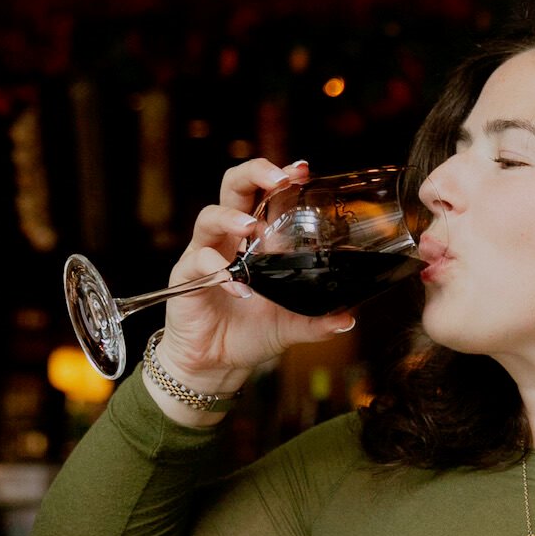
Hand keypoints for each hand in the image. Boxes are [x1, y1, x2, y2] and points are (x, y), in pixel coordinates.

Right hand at [157, 158, 355, 389]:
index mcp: (257, 241)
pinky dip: (219, 271)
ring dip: (231, 217)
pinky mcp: (186, 277)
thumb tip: (348, 318)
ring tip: (250, 229)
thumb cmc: (251, 334)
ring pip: (209, 216)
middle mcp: (231, 239)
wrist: (217, 365)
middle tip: (277, 180)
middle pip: (233, 186)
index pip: (266, 196)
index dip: (281, 177)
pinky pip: (198, 262)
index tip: (303, 170)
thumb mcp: (291, 326)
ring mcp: (206, 254)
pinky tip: (238, 287)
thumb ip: (318, 320)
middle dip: (254, 174)